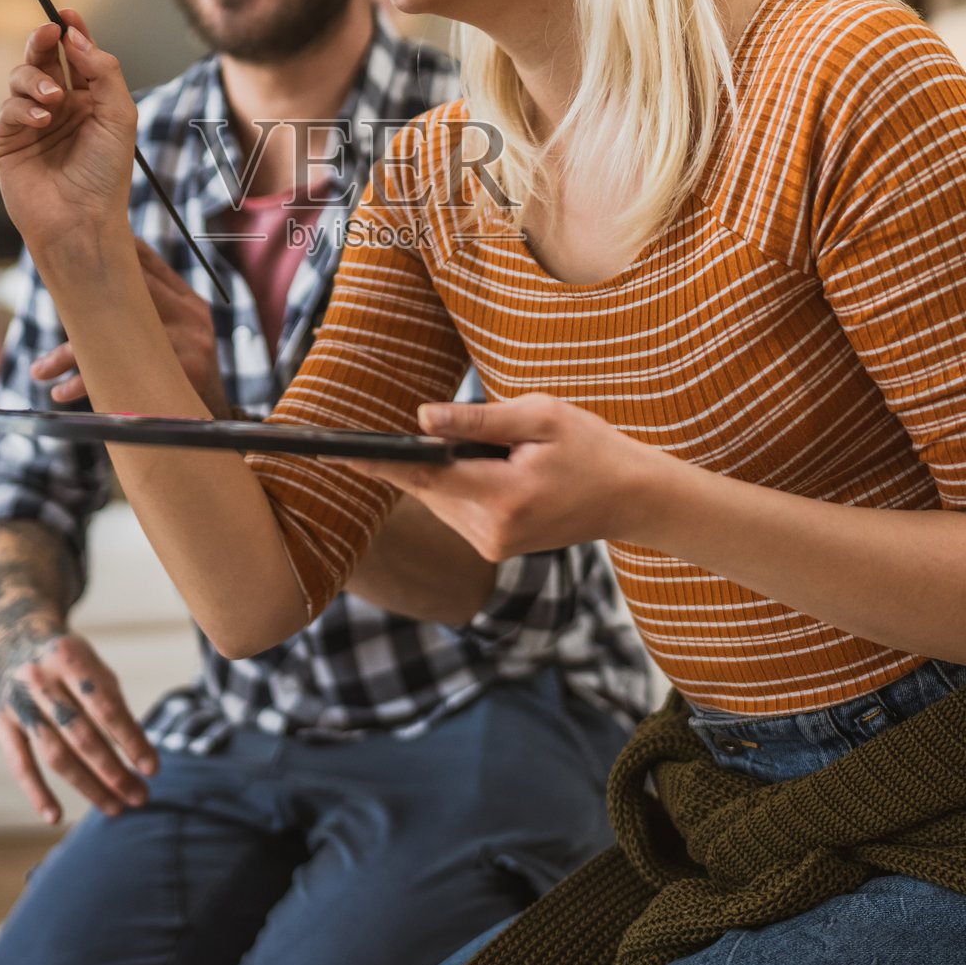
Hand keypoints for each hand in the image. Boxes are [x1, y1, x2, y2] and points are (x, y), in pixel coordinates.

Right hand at [0, 15, 138, 262]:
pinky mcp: (9, 140)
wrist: (82, 220)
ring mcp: (32, 122)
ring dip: (36, 79)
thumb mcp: (119, 115)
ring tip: (54, 99)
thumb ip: (103, 72)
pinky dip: (24, 107)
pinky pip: (9, 107)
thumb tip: (76, 38)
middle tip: (49, 31)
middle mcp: (59, 107)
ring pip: (22, 77)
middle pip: (43, 58)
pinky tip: (43, 120)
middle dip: (43, 40)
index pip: (76, 56)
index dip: (71, 32)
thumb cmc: (106, 174)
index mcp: (88, 100)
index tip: (68, 15)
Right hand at [0, 613, 159, 824]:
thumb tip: (139, 756)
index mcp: (72, 658)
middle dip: (114, 771)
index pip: (106, 708)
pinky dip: (37, 793)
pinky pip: (19, 764)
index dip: (131, 740)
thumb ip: (114, 706)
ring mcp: (17, 702)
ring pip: (56, 755)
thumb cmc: (69, 663)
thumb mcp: (94, 668)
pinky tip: (56, 817)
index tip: (153, 769)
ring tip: (115, 807)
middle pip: (82, 736)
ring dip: (88, 786)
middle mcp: (41, 679)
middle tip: (140, 796)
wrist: (16, 639)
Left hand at [32, 240, 230, 417]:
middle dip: (81, 301)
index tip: (71, 255)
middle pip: (128, 290)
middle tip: (51, 301)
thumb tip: (85, 291)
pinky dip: (88, 382)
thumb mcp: (177, 334)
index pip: (145, 259)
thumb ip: (148, 308)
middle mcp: (190, 312)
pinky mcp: (186, 369)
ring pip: (117, 334)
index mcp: (186, 299)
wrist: (211, 421)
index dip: (108, 253)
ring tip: (40, 371)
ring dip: (71, 353)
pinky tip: (63, 392)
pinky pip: (124, 372)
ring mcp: (191, 338)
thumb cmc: (180, 373)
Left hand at [348, 394, 676, 560]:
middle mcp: (490, 531)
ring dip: (431, 470)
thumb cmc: (590, 447)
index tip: (332, 450)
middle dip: (403, 456)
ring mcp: (492, 546)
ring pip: (437, 499)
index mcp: (503, 497)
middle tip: (359, 434)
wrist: (632, 497)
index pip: (423, 474)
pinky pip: (454, 509)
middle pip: (424, 487)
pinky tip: (463, 464)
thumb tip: (422, 417)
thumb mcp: (539, 416)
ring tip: (444, 442)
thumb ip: (478, 420)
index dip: (375, 459)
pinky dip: (449, 484)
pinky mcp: (494, 548)